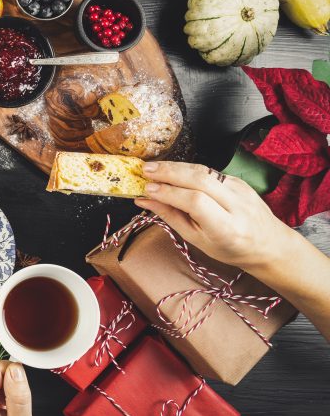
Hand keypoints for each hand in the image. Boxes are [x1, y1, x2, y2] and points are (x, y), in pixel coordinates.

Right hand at [135, 161, 297, 271]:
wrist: (269, 244)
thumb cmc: (231, 249)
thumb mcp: (197, 240)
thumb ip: (171, 217)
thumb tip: (145, 200)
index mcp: (227, 228)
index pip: (196, 202)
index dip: (169, 193)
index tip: (147, 189)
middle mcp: (237, 205)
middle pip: (200, 179)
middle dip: (169, 172)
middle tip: (145, 170)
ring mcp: (240, 189)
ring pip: (204, 171)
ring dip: (175, 167)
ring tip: (153, 167)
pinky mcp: (238, 180)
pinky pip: (209, 171)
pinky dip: (187, 169)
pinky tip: (172, 170)